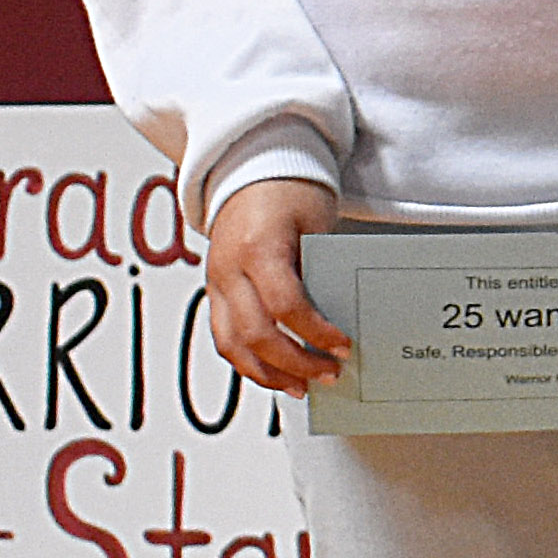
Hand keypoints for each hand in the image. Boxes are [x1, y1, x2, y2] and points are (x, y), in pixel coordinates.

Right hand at [206, 175, 349, 390]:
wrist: (251, 171)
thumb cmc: (289, 190)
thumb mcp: (316, 221)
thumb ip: (323, 267)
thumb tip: (344, 316)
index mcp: (258, 247)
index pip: (284, 305)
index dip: (315, 332)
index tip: (343, 347)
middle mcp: (228, 268)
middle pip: (255, 333)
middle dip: (294, 363)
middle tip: (329, 374)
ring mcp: (216, 282)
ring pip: (231, 344)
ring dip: (267, 373)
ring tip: (300, 387)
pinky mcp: (214, 292)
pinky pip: (224, 337)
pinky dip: (249, 362)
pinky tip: (275, 373)